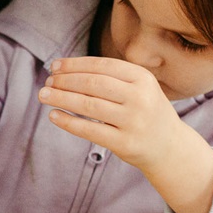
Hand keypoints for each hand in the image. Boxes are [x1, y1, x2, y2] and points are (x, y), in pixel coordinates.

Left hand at [39, 56, 212, 212]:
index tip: (54, 66)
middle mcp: (140, 98)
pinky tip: (54, 115)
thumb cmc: (145, 112)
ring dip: (61, 98)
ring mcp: (133, 121)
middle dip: (65, 80)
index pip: (101, 66)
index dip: (75, 64)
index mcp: (142, 78)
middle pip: (93, 83)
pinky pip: (89, 130)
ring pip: (88, 105)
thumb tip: (65, 69)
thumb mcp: (139, 88)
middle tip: (47, 81)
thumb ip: (111, 77)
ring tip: (43, 94)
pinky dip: (68, 122)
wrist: (169, 147)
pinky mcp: (124, 143)